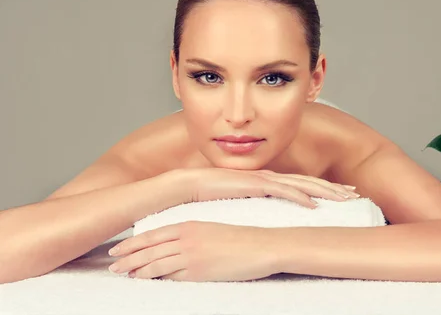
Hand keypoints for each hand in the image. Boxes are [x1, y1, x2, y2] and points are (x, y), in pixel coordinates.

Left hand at [108, 221, 279, 281]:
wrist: (262, 246)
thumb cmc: (243, 239)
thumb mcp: (214, 230)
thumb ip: (194, 235)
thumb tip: (178, 246)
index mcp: (190, 224)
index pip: (153, 234)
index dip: (133, 242)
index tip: (118, 248)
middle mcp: (187, 238)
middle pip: (149, 249)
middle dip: (128, 257)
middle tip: (112, 265)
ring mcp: (191, 255)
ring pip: (155, 262)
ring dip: (135, 269)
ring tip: (122, 274)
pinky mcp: (198, 271)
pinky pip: (171, 275)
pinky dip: (153, 278)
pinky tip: (143, 280)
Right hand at [189, 168, 359, 207]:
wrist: (192, 183)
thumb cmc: (215, 191)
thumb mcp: (244, 197)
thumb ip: (259, 200)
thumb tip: (272, 213)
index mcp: (271, 180)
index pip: (305, 183)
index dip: (326, 188)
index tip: (344, 194)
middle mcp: (273, 177)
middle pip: (311, 182)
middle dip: (334, 188)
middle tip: (355, 194)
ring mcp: (266, 179)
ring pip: (303, 184)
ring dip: (325, 191)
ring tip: (344, 198)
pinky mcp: (256, 184)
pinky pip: (283, 191)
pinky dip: (301, 197)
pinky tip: (314, 205)